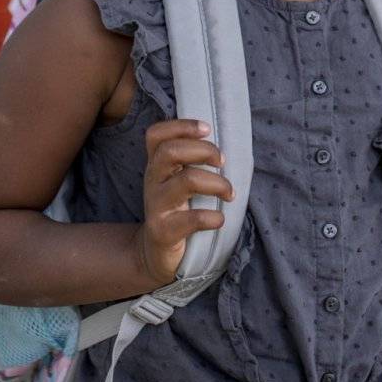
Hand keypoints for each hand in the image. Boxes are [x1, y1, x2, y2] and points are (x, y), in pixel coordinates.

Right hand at [135, 118, 233, 287]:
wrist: (155, 255)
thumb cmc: (176, 211)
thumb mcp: (178, 183)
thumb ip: (190, 163)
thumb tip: (223, 144)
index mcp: (157, 166)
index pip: (156, 134)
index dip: (181, 126)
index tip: (207, 129)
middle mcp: (152, 182)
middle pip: (170, 151)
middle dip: (204, 150)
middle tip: (223, 161)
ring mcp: (155, 207)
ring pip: (186, 181)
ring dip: (217, 183)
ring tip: (229, 194)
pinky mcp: (162, 232)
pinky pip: (191, 219)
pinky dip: (213, 217)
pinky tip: (219, 220)